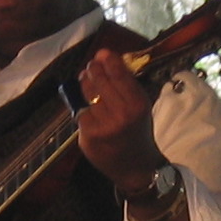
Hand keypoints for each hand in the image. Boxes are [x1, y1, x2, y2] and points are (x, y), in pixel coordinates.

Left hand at [76, 47, 165, 194]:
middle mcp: (121, 114)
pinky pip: (80, 112)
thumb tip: (105, 57)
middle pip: (99, 80)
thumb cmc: (138, 131)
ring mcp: (103, 126)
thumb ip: (126, 84)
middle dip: (93, 69)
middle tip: (91, 66)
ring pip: (87, 94)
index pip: (118, 74)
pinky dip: (83, 107)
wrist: (136, 167)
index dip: (108, 60)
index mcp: (137, 104)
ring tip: (86, 79)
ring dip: (85, 83)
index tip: (102, 53)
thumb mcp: (140, 106)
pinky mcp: (88, 136)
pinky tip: (88, 106)